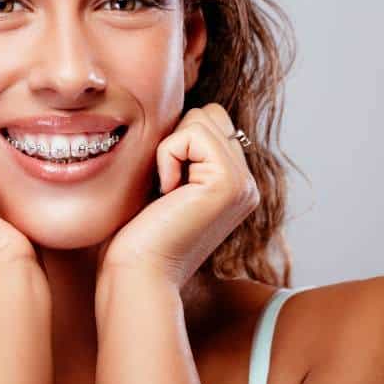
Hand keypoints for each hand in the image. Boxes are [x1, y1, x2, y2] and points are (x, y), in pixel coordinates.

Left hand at [97, 103, 259, 286]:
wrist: (137, 272)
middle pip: (209, 114)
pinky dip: (167, 156)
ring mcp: (244, 183)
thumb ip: (182, 152)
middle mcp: (247, 183)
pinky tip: (166, 192)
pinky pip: (191, 134)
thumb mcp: (163, 183)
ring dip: (169, 148)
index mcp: (234, 183)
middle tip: (163, 187)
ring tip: (166, 191)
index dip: (176, 140)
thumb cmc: (136, 234)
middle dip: (175, 139)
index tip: (162, 185)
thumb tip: (179, 110)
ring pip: (202, 118)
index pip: (210, 121)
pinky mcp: (230, 183)